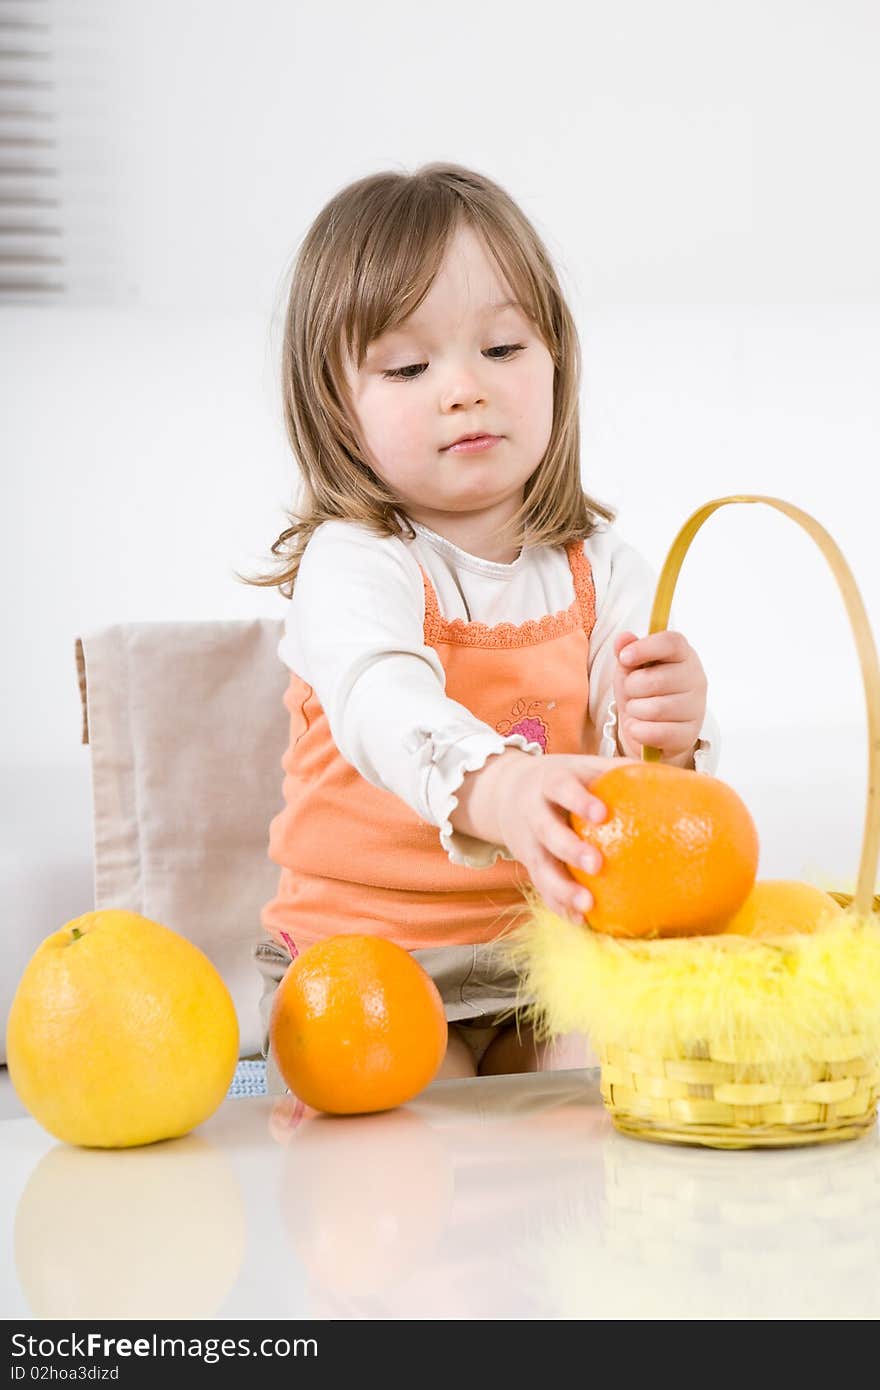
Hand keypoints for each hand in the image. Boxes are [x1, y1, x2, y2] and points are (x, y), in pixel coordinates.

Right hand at [490, 751, 637, 922]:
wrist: (506, 792)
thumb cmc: (565, 780)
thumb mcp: (585, 768)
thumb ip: (623, 772)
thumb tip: (685, 777)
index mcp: (551, 782)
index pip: (562, 788)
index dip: (579, 800)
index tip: (601, 814)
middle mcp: (535, 813)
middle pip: (547, 831)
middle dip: (569, 848)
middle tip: (596, 864)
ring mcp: (529, 842)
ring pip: (541, 868)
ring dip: (562, 888)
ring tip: (588, 904)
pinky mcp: (529, 866)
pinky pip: (543, 890)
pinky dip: (560, 906)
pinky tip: (583, 921)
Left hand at [612, 629, 707, 763]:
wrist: (651, 728)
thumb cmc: (642, 691)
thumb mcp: (630, 669)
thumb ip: (626, 652)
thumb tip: (623, 638)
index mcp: (683, 655)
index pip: (671, 642)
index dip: (645, 648)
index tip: (624, 658)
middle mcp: (696, 678)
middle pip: (655, 679)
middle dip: (631, 688)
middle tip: (631, 692)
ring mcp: (696, 707)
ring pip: (654, 709)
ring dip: (634, 711)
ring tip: (636, 710)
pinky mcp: (690, 734)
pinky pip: (657, 733)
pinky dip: (638, 731)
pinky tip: (638, 727)